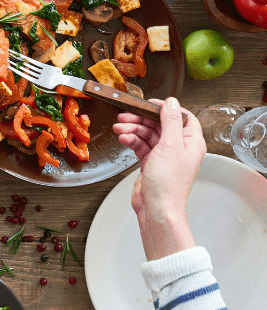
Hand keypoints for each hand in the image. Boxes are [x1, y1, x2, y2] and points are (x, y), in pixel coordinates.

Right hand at [113, 97, 205, 259]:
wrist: (157, 207)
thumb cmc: (168, 183)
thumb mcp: (170, 145)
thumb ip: (170, 121)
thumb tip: (172, 102)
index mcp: (191, 142)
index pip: (181, 117)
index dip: (165, 108)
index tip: (148, 103)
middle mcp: (179, 147)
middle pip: (160, 124)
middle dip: (141, 119)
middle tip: (125, 116)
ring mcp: (165, 155)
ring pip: (148, 134)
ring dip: (133, 130)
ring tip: (119, 129)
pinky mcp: (152, 162)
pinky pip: (141, 145)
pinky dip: (132, 141)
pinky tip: (123, 140)